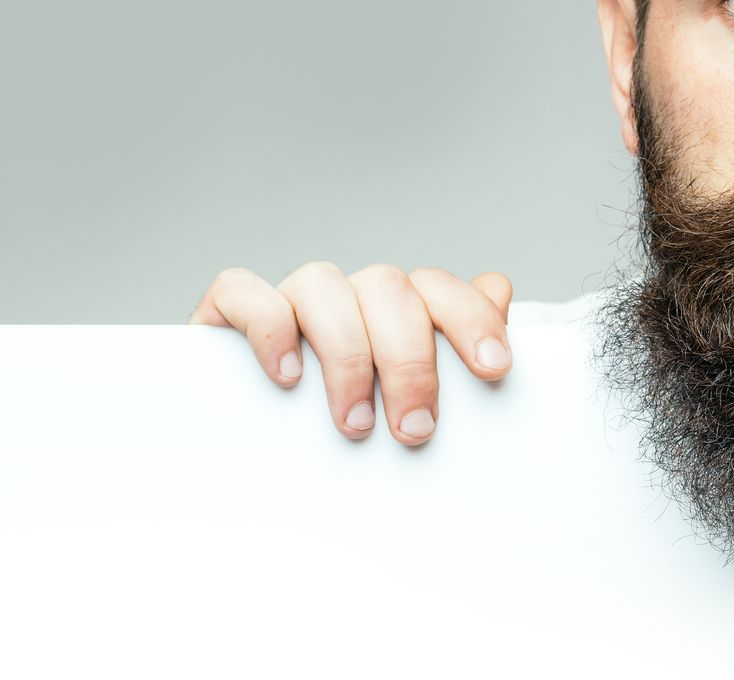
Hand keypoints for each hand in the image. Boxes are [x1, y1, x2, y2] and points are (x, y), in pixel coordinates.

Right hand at [189, 262, 514, 445]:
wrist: (253, 456)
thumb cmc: (353, 428)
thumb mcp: (414, 402)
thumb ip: (459, 355)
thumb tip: (498, 294)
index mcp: (401, 306)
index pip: (442, 288)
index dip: (473, 319)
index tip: (494, 368)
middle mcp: (350, 294)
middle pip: (389, 288)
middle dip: (410, 360)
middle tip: (415, 429)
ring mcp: (291, 299)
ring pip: (323, 284)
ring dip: (347, 354)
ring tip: (354, 423)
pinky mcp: (227, 314)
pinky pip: (242, 291)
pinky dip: (268, 327)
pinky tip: (288, 377)